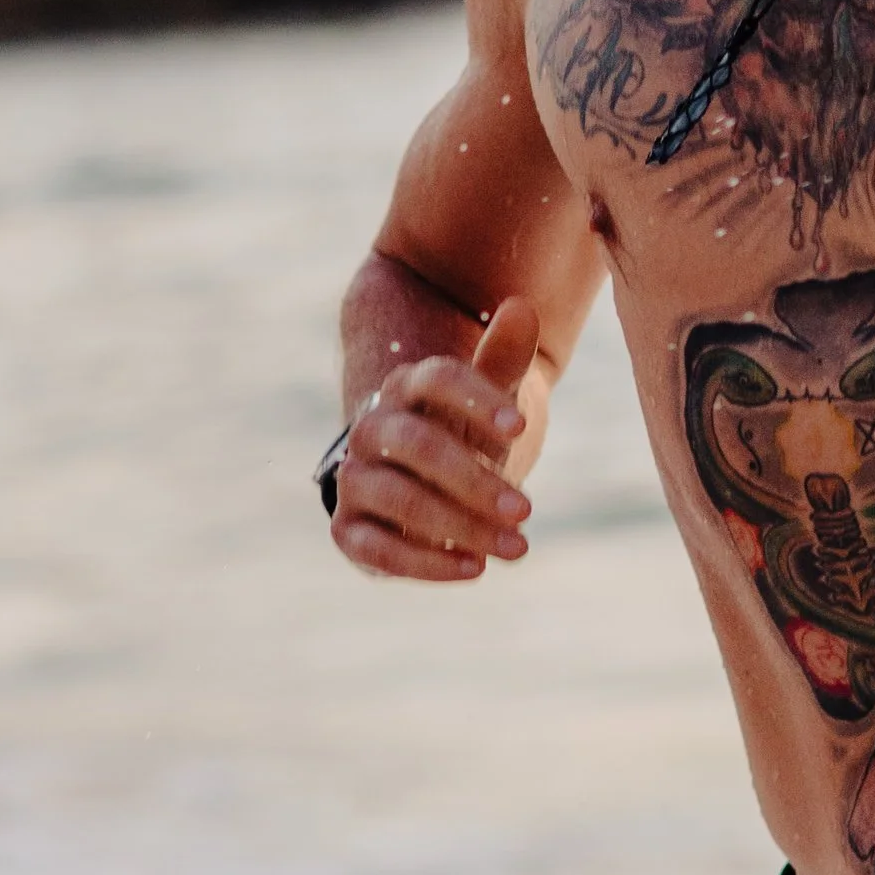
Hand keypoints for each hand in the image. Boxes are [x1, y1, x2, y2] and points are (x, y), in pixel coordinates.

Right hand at [330, 298, 544, 582]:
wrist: (420, 483)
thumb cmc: (463, 433)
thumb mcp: (491, 398)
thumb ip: (504, 357)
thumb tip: (522, 306)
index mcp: (409, 386)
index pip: (438, 380)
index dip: (478, 401)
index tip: (522, 427)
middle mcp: (373, 427)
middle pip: (418, 445)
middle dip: (474, 480)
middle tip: (526, 510)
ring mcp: (355, 478)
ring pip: (398, 497)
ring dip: (459, 525)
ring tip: (516, 547)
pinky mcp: (347, 528)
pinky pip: (375, 548)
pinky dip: (424, 563)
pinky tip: (473, 569)